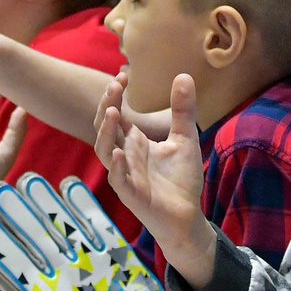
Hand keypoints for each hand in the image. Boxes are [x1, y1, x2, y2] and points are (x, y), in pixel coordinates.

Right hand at [96, 73, 212, 286]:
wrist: (186, 216)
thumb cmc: (180, 179)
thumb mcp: (185, 138)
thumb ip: (183, 110)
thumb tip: (183, 75)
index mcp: (133, 141)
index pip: (116, 113)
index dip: (115, 95)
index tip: (122, 75)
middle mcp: (124, 155)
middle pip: (104, 128)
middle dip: (105, 106)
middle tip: (114, 86)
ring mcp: (125, 174)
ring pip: (105, 151)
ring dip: (105, 132)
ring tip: (112, 112)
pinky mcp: (132, 195)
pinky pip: (118, 180)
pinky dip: (117, 167)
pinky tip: (120, 153)